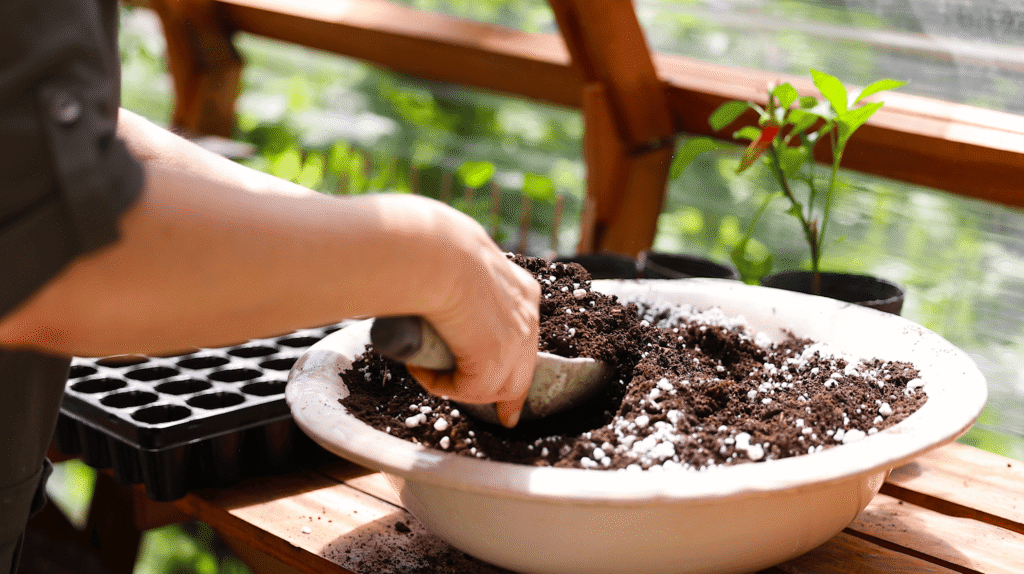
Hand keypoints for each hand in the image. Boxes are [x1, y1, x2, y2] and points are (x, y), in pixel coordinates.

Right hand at [372, 195, 540, 426]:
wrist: (437, 253)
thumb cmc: (435, 250)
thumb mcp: (459, 268)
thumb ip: (458, 287)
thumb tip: (433, 297)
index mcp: (523, 291)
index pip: (526, 336)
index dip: (518, 361)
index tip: (514, 381)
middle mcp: (528, 317)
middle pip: (524, 370)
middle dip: (511, 397)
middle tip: (506, 417)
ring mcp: (516, 341)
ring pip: (494, 385)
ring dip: (459, 385)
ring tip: (427, 370)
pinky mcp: (495, 360)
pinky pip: (467, 390)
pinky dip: (439, 384)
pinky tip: (421, 368)